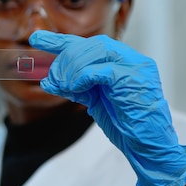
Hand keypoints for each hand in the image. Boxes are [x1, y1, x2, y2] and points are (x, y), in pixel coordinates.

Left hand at [29, 30, 185, 185]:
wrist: (149, 146)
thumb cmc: (125, 124)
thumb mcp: (94, 100)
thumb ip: (76, 86)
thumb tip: (48, 80)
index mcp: (122, 61)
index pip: (89, 44)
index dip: (61, 40)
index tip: (36, 39)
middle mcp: (131, 59)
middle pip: (90, 45)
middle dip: (65, 59)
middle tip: (52, 79)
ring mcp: (136, 66)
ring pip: (95, 52)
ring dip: (71, 69)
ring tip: (64, 86)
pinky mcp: (135, 78)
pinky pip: (101, 70)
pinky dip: (82, 77)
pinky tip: (75, 88)